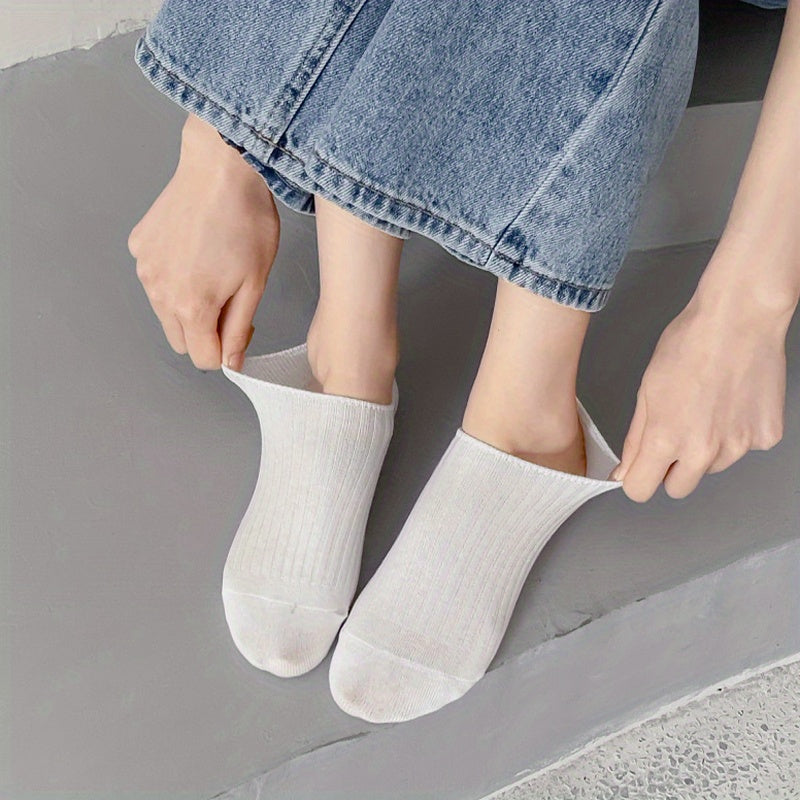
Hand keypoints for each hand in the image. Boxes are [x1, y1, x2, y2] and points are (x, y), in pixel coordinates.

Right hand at [128, 114, 278, 370]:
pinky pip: (154, 279)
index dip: (226, 352)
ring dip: (187, 306)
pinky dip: (172, 277)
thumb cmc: (246, 222)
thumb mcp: (255, 284)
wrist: (221, 168)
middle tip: (229, 301)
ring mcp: (144, 269)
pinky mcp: (138, 247)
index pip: (204, 359)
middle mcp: (159, 292)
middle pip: (181, 340)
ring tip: (212, 271)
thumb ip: (238, 329)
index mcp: (191, 307)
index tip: (241, 329)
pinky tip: (193, 251)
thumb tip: (230, 364)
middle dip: (205, 333)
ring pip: (165, 312)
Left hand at [612, 283, 789, 501]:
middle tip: (674, 434)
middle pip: (678, 488)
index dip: (635, 479)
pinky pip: (742, 448)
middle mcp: (704, 451)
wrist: (739, 320)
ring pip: (711, 467)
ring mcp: (739, 446)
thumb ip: (636, 438)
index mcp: (667, 438)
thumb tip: (625, 470)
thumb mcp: (647, 391)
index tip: (637, 470)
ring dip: (705, 449)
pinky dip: (736, 432)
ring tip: (706, 406)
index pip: (640, 489)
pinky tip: (732, 402)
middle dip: (670, 470)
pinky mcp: (766, 437)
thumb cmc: (691, 344)